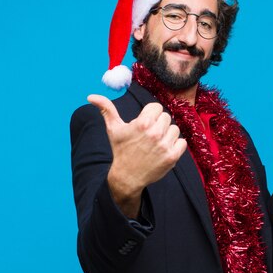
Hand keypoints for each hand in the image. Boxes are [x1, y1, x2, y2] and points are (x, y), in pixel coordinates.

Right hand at [88, 95, 187, 217]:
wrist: (127, 176)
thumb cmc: (121, 150)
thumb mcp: (113, 129)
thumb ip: (106, 109)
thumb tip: (91, 96)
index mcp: (142, 123)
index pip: (157, 107)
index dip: (150, 115)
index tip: (144, 124)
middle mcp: (155, 133)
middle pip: (166, 117)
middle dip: (158, 124)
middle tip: (149, 136)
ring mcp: (164, 145)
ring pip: (175, 129)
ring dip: (168, 135)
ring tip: (156, 143)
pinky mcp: (172, 156)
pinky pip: (182, 142)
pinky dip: (176, 146)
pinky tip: (164, 150)